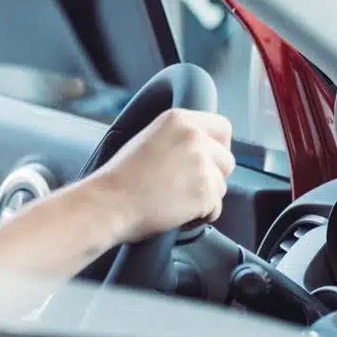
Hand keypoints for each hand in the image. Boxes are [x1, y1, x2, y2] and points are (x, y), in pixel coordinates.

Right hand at [89, 109, 233, 241]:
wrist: (109, 203)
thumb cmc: (122, 177)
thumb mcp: (150, 138)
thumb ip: (178, 137)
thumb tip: (204, 147)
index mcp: (180, 120)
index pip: (223, 128)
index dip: (219, 148)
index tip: (209, 161)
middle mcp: (194, 137)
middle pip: (227, 160)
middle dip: (213, 177)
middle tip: (186, 186)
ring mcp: (201, 164)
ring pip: (222, 187)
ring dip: (205, 198)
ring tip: (175, 200)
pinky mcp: (204, 192)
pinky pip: (216, 209)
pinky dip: (200, 216)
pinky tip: (177, 213)